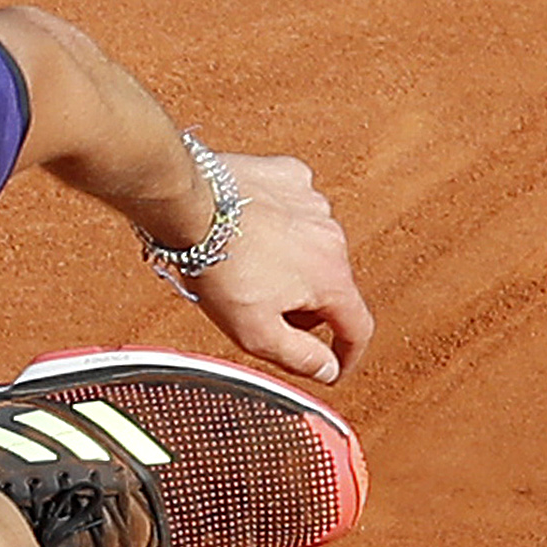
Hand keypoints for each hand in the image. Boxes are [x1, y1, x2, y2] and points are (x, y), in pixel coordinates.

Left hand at [182, 151, 375, 389]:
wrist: (189, 204)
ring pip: (312, 246)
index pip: (358, 327)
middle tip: (264, 312)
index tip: (336, 364)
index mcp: (331, 279)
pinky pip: (294, 208)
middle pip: (331, 287)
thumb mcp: (256, 333)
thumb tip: (326, 369)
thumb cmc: (219, 266)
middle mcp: (332, 237)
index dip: (348, 354)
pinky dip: (280, 222)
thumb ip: (299, 357)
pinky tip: (253, 229)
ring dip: (292, 263)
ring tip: (249, 267)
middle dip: (305, 307)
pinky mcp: (289, 176)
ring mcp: (313, 203)